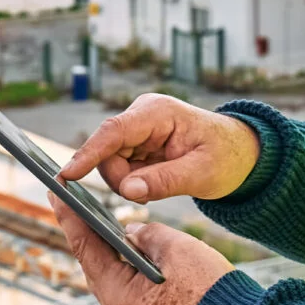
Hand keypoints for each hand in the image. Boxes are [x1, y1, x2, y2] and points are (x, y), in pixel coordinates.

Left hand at [49, 191, 233, 304]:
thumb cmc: (207, 289)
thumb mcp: (176, 248)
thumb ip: (146, 234)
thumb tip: (131, 232)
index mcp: (119, 296)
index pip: (86, 249)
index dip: (70, 217)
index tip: (55, 193)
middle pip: (95, 265)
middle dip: (88, 232)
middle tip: (74, 201)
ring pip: (112, 276)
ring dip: (108, 249)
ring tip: (99, 220)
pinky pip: (127, 287)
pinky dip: (125, 265)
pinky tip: (128, 247)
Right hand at [60, 93, 260, 202]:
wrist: (237, 151)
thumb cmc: (225, 156)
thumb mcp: (202, 173)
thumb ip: (165, 181)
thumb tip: (127, 192)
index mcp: (158, 112)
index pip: (114, 131)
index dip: (89, 154)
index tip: (67, 176)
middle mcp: (141, 116)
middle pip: (107, 154)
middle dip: (122, 179)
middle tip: (153, 191)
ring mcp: (136, 130)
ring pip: (110, 165)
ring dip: (129, 183)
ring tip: (163, 182)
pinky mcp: (135, 144)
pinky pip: (119, 170)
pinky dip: (133, 182)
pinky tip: (156, 181)